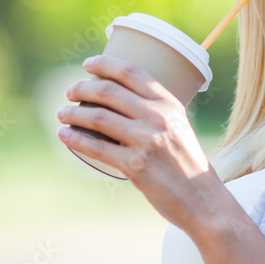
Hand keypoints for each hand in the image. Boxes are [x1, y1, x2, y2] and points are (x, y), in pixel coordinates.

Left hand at [56, 55, 227, 232]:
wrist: (202, 199)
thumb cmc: (187, 162)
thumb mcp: (179, 126)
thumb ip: (154, 112)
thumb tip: (117, 104)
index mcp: (169, 103)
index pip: (132, 72)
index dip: (105, 64)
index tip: (88, 64)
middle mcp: (158, 117)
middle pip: (108, 92)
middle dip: (82, 89)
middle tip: (69, 92)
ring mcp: (146, 141)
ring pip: (98, 118)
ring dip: (73, 113)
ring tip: (62, 113)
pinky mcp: (135, 166)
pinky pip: (97, 148)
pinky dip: (76, 139)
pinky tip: (65, 135)